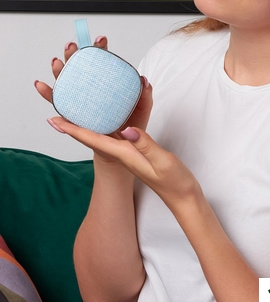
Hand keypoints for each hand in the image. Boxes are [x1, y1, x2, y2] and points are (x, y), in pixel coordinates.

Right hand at [35, 35, 152, 134]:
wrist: (122, 148)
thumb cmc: (132, 126)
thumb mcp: (142, 108)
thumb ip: (145, 94)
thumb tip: (143, 79)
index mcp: (108, 84)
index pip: (102, 62)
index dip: (100, 50)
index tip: (101, 40)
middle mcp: (91, 89)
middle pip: (80, 67)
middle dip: (75, 54)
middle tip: (74, 46)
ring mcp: (80, 100)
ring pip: (66, 81)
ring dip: (59, 70)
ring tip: (57, 62)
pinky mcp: (72, 115)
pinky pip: (57, 103)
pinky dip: (47, 93)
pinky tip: (41, 85)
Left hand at [47, 118, 199, 210]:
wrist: (183, 198)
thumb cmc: (174, 182)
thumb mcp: (162, 162)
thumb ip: (145, 145)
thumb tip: (127, 130)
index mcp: (124, 154)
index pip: (93, 140)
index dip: (72, 129)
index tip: (53, 119)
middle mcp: (122, 153)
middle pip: (91, 134)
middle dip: (73, 121)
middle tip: (57, 102)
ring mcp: (128, 152)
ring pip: (102, 132)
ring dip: (89, 119)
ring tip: (78, 104)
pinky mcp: (136, 150)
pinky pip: (117, 131)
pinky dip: (111, 119)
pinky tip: (110, 112)